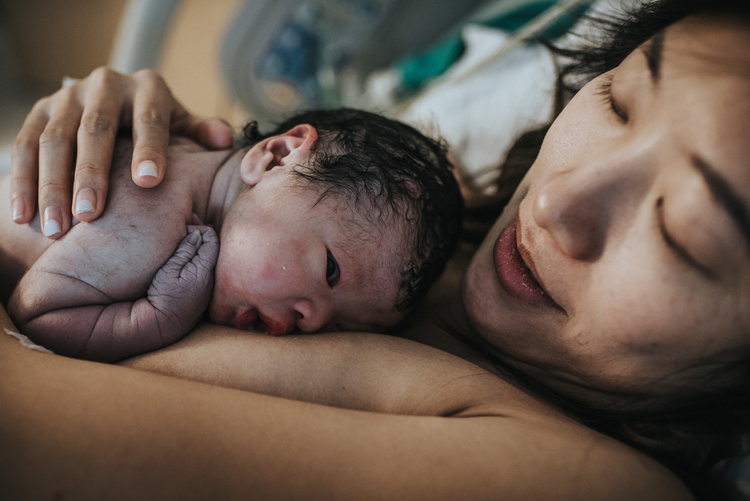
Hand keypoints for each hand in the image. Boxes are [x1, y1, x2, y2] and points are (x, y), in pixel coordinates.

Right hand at [10, 67, 232, 238]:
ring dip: (51, 185)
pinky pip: (23, 146)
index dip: (149, 149)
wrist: (116, 100)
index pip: (149, 119)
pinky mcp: (39, 111)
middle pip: (94, 131)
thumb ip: (201, 134)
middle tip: (90, 215)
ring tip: (56, 228)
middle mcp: (104, 86)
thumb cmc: (158, 126)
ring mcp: (67, 97)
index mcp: (147, 89)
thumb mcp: (183, 125)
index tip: (149, 182)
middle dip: (91, 174)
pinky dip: (22, 182)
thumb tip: (223, 141)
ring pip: (54, 140)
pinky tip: (23, 215)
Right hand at [145, 224, 219, 344]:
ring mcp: (210, 287)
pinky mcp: (204, 293)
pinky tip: (190, 254)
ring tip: (189, 235)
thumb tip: (197, 234)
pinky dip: (201, 258)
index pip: (212, 241)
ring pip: (212, 259)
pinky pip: (207, 270)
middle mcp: (213, 279)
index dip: (201, 228)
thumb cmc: (161, 296)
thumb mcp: (169, 270)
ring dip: (202, 246)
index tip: (186, 224)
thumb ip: (184, 251)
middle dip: (203, 234)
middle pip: (215, 249)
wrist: (160, 326)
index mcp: (205, 271)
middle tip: (189, 223)